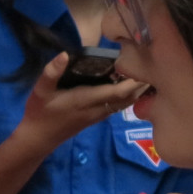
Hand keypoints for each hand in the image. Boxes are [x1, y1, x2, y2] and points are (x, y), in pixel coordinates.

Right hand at [14, 53, 145, 151]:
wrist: (38, 138)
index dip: (135, 80)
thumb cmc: (39, 112)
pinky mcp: (97, 117)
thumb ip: (51, 72)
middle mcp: (98, 108)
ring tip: (146, 71)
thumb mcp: (40, 91)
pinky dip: (129, 95)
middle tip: (153, 63)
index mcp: (87, 99)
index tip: (145, 62)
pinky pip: (119, 106)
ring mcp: (99, 115)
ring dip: (137, 90)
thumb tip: (64, 55)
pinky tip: (130, 84)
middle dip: (142, 83)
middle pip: (129, 98)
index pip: (119, 91)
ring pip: (126, 103)